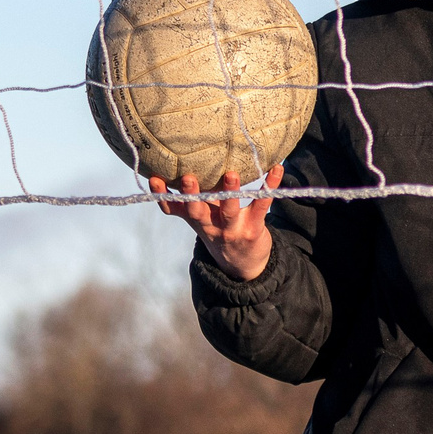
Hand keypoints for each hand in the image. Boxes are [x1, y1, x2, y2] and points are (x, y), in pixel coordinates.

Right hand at [151, 165, 281, 280]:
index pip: (175, 208)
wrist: (243, 265)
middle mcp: (211, 225)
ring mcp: (233, 228)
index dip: (163, 196)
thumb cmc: (217, 230)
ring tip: (231, 174)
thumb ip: (180, 202)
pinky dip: (270, 185)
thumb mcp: (197, 220)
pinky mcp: (254, 227)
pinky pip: (262, 204)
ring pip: (229, 210)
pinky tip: (277, 169)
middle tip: (188, 177)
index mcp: (196, 219)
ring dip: (230, 192)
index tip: (155, 179)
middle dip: (192, 194)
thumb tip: (157, 174)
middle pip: (198, 211)